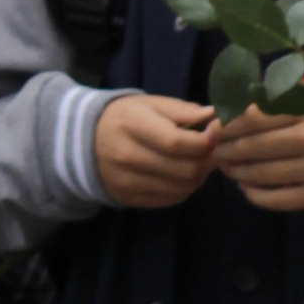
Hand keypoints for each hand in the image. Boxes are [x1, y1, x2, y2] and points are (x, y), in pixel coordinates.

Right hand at [90, 92, 218, 206]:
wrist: (86, 141)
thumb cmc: (126, 117)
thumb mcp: (151, 104)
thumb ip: (183, 111)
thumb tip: (216, 117)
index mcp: (131, 124)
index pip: (176, 142)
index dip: (204, 142)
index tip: (217, 135)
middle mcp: (126, 155)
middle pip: (183, 169)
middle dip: (207, 161)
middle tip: (214, 151)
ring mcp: (126, 181)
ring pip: (181, 188)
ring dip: (199, 177)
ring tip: (199, 162)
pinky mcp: (129, 198)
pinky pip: (170, 200)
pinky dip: (184, 189)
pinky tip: (183, 175)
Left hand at [215, 97, 303, 212]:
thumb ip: (280, 102)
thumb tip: (235, 108)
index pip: (255, 117)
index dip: (227, 124)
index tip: (211, 129)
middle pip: (255, 146)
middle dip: (226, 150)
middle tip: (213, 152)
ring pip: (263, 174)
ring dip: (237, 172)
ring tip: (226, 168)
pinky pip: (278, 199)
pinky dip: (256, 195)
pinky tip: (246, 189)